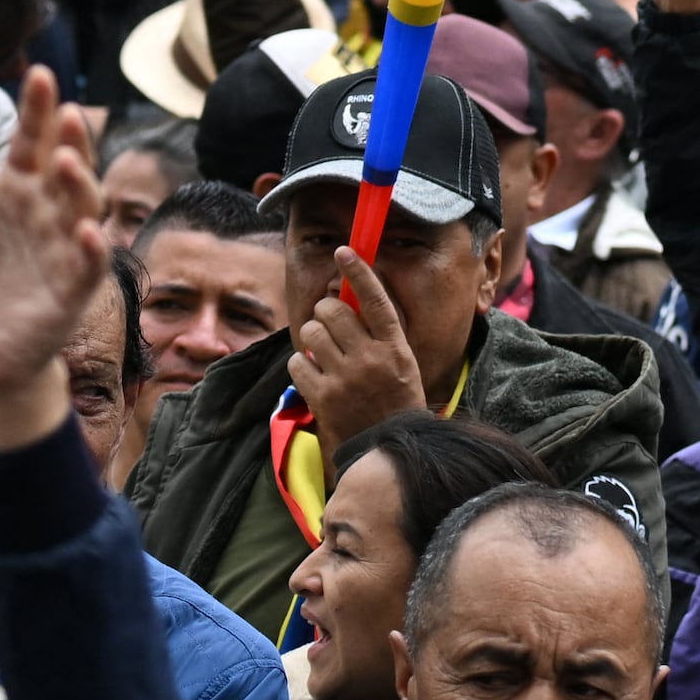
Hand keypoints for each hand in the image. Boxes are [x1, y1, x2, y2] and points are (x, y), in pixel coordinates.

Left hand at [0, 66, 110, 448]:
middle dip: (69, 139)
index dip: (36, 111)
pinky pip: (86, 265)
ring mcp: (61, 249)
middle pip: (64, 168)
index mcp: (12, 194)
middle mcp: (43, 214)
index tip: (38, 74)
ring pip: (81, 208)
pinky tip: (84, 231)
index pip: (28, 144)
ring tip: (63, 161)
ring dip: (77, 184)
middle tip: (65, 110)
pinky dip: (89, 248)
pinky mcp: (69, 290)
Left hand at [288, 247, 428, 442]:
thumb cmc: (395, 400)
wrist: (385, 448)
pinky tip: (314, 373)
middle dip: (325, 311)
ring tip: (323, 350)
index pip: (376, 301)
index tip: (343, 251)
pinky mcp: (322, 398)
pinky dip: (302, 363)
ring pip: (311, 332)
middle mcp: (370, 359)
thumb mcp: (401, 363)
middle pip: (333, 310)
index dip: (359, 272)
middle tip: (328, 322)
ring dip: (313, 336)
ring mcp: (344, 379)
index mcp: (394, 348)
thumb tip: (350, 300)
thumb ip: (379, 333)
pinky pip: (297, 361)